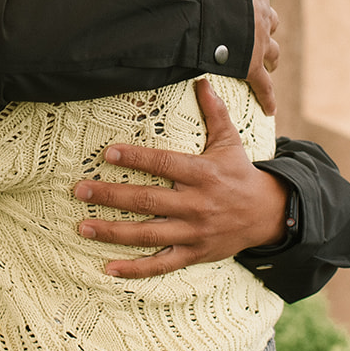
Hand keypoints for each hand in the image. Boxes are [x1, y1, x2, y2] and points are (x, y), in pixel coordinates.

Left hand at [73, 79, 289, 277]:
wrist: (269, 215)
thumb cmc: (241, 175)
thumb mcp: (230, 142)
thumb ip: (215, 113)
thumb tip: (202, 80)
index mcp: (203, 174)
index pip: (164, 163)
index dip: (136, 158)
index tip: (107, 153)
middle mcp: (197, 204)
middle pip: (148, 200)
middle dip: (111, 196)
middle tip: (80, 191)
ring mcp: (194, 232)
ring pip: (149, 234)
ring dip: (113, 233)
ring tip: (83, 228)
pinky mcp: (194, 254)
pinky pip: (162, 265)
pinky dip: (135, 270)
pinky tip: (108, 268)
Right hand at [203, 0, 278, 115]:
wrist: (219, 14)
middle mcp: (262, 14)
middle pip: (270, 19)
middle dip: (265, 23)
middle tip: (258, 29)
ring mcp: (260, 42)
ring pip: (272, 50)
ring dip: (269, 55)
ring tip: (266, 62)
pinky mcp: (254, 66)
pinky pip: (264, 85)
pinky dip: (268, 97)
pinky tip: (271, 110)